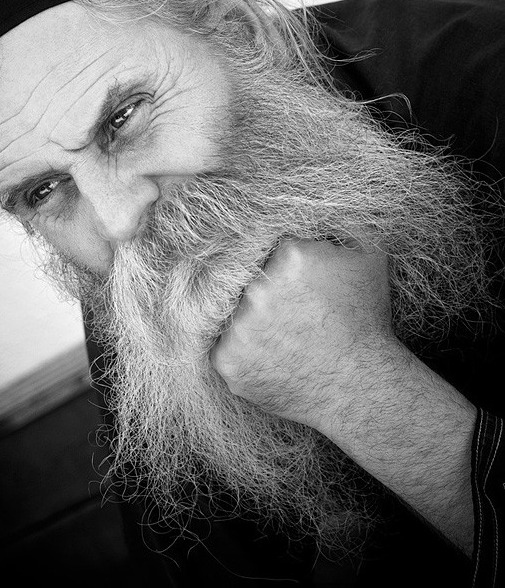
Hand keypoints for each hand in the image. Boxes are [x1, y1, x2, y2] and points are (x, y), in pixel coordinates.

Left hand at [211, 238, 394, 432]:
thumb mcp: (367, 256)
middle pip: (244, 275)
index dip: (278, 260)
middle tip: (286, 307)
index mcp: (289, 255)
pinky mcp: (227, 360)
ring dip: (248, 317)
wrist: (362, 387)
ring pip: (229, 309)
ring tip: (278, 331)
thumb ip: (339, 221)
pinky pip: (220, 344)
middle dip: (262, 287)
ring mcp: (239, 327)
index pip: (266, 243)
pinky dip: (240, 348)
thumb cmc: (366, 320)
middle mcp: (257, 288)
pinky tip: (267, 352)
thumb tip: (319, 200)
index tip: (288, 278)